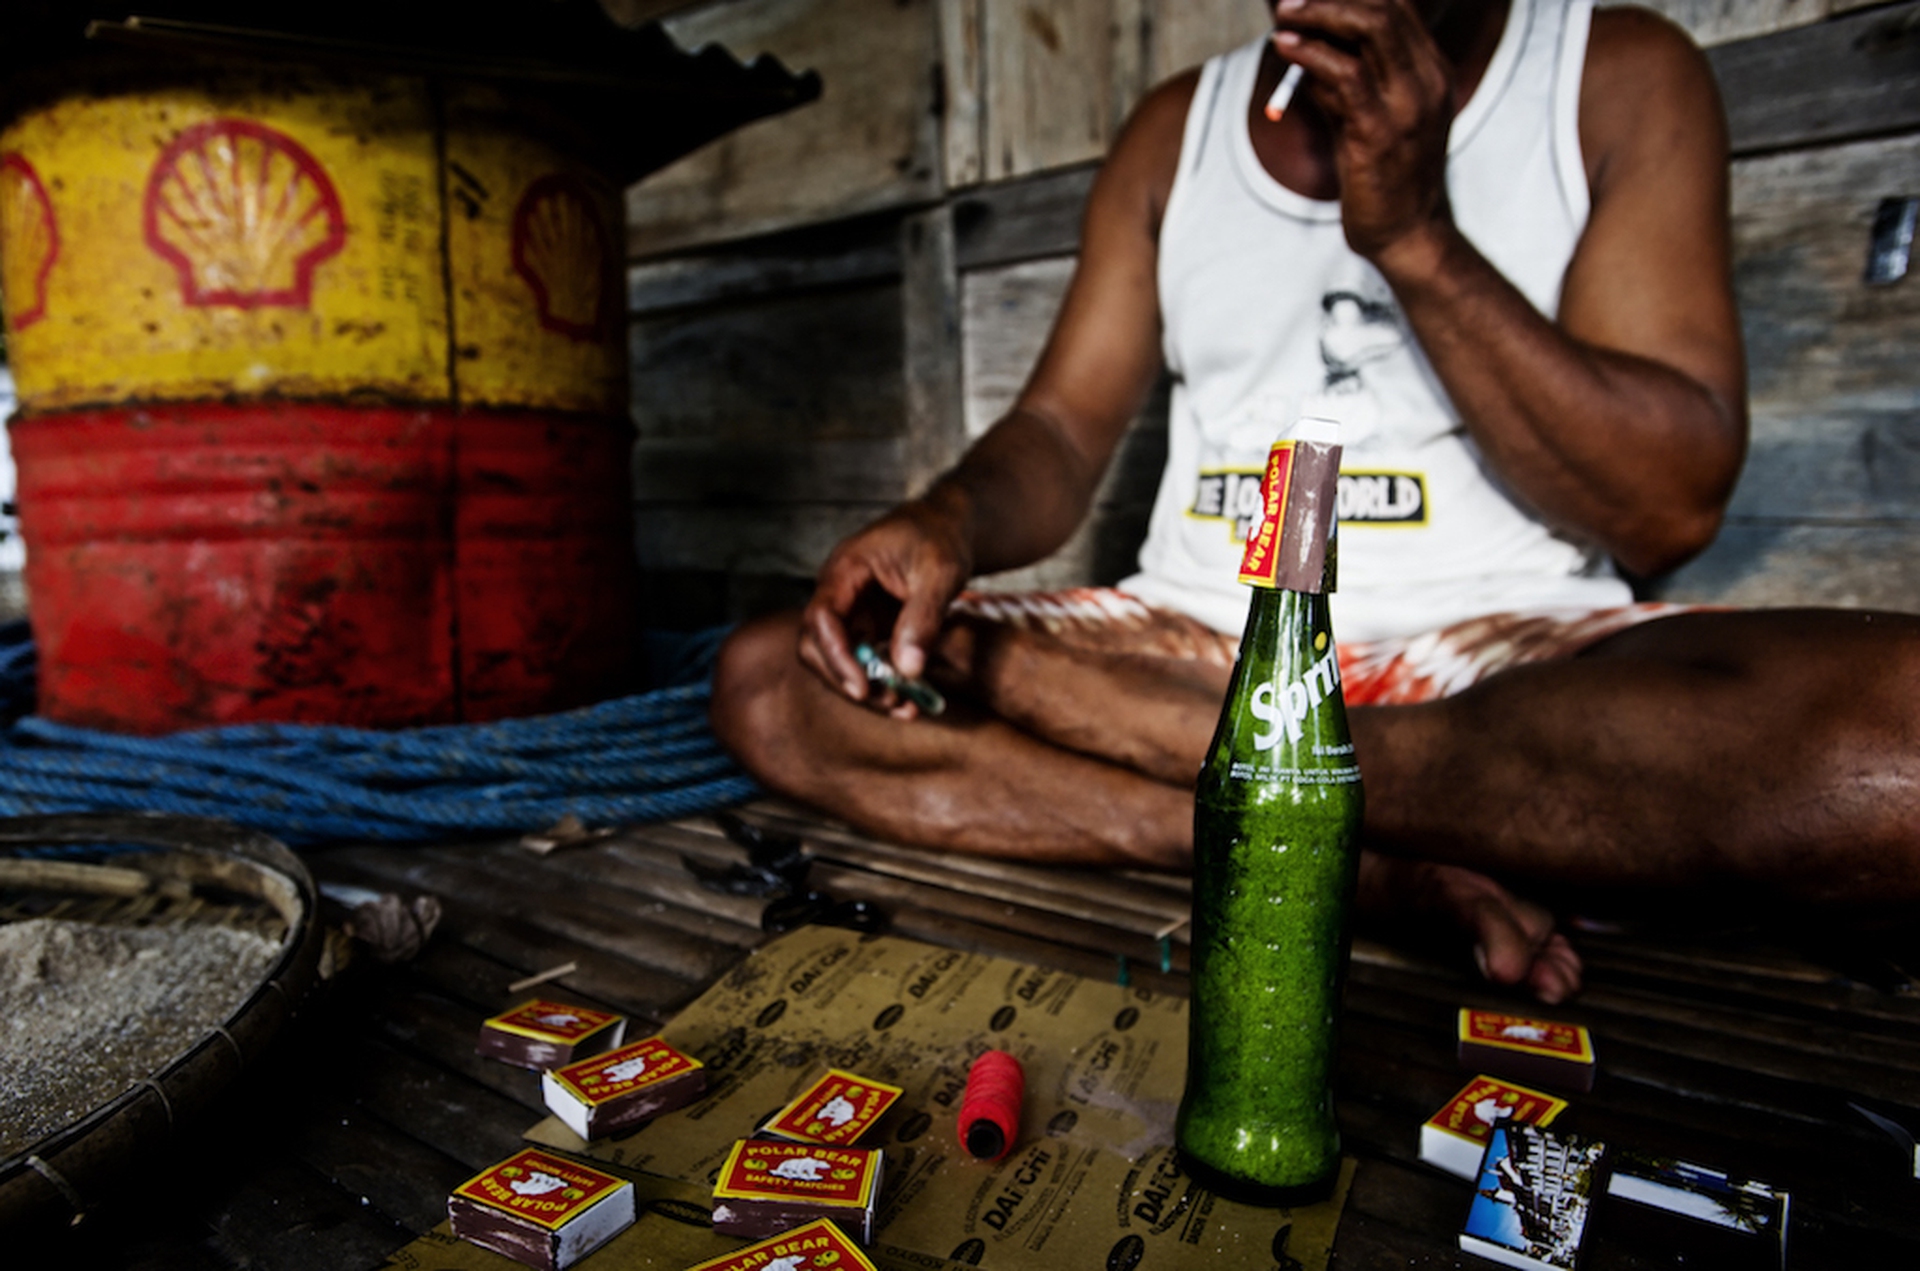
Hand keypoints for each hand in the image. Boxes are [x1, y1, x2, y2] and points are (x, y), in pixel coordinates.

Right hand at [798, 496, 973, 716]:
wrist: (947, 527)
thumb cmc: (940, 538)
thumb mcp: (941, 572)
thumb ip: (924, 617)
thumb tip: (908, 669)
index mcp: (845, 569)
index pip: (820, 618)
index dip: (836, 656)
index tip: (863, 688)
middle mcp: (838, 594)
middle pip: (817, 646)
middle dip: (847, 680)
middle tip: (889, 702)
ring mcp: (850, 613)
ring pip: (838, 661)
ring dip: (866, 689)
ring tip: (905, 707)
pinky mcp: (867, 628)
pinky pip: (864, 663)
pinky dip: (883, 684)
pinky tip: (911, 700)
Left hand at [1271, 0, 1455, 267]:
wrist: (1408, 234)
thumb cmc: (1384, 178)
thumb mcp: (1364, 118)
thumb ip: (1340, 82)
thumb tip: (1302, 46)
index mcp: (1433, 72)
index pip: (1399, 7)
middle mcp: (1429, 80)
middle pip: (1386, 8)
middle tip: (1287, 3)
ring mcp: (1409, 105)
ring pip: (1371, 28)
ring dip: (1318, 15)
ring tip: (1283, 18)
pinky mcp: (1381, 131)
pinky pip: (1345, 74)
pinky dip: (1310, 54)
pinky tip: (1286, 48)